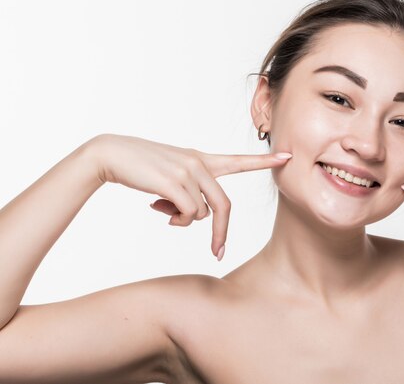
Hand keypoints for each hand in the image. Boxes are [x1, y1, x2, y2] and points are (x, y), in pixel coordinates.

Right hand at [88, 134, 291, 259]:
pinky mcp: (176, 182)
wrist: (111, 154)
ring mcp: (189, 171)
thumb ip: (190, 195)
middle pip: (224, 206)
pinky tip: (156, 207)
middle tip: (217, 253)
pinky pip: (188, 215)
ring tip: (161, 207)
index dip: (264, 161)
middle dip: (221, 233)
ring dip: (183, 220)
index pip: (239, 160)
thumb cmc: (142, 168)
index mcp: (202, 159)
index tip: (288, 157)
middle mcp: (200, 163)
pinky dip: (175, 220)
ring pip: (202, 214)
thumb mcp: (172, 178)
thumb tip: (193, 218)